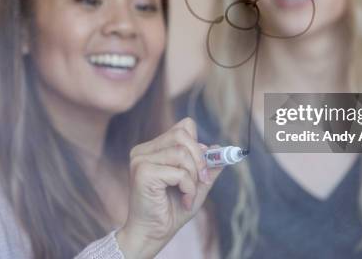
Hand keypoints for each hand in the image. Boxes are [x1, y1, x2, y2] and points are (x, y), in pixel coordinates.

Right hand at [116, 118, 222, 258]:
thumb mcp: (197, 186)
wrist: (153, 235)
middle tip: (202, 181)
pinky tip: (184, 200)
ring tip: (189, 195)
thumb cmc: (171, 211)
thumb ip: (208, 168)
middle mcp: (144, 150)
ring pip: (181, 153)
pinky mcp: (142, 172)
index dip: (198, 144)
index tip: (203, 166)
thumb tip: (220, 149)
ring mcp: (140, 160)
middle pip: (182, 135)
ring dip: (193, 177)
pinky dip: (188, 187)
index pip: (183, 127)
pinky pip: (178, 171)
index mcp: (154, 149)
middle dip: (199, 160)